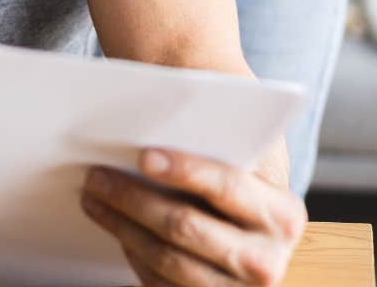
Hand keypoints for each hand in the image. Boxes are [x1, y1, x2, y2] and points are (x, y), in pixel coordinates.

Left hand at [82, 148, 305, 285]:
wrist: (258, 240)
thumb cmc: (244, 187)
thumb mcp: (248, 166)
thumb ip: (221, 145)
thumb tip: (160, 107)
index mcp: (284, 215)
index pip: (228, 186)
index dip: (185, 170)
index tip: (143, 154)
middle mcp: (267, 260)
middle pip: (188, 227)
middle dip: (135, 198)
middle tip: (95, 175)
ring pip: (167, 259)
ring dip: (121, 225)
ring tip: (93, 196)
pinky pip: (160, 284)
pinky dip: (132, 252)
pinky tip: (113, 225)